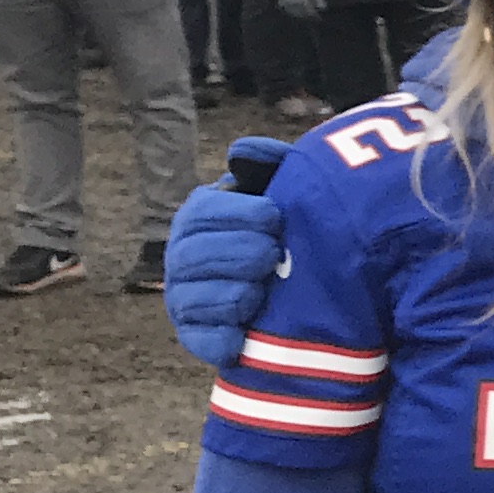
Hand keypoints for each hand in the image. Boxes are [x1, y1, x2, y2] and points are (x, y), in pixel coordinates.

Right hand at [163, 144, 293, 365]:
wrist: (309, 288)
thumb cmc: (292, 231)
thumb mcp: (287, 191)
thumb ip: (268, 164)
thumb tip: (239, 153)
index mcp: (201, 218)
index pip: (203, 211)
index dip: (238, 213)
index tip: (276, 217)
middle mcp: (184, 256)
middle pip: (193, 255)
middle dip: (236, 253)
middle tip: (271, 254)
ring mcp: (186, 298)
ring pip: (192, 297)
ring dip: (231, 293)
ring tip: (261, 291)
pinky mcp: (199, 336)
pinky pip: (199, 339)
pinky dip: (219, 338)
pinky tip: (242, 335)